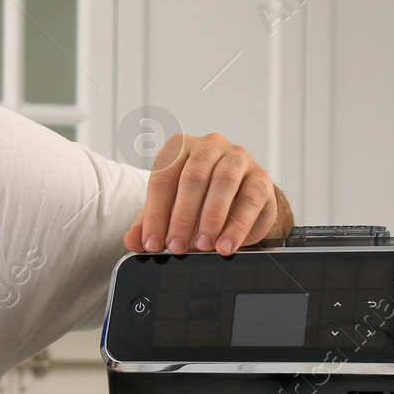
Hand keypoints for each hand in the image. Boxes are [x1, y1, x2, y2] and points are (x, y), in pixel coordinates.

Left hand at [123, 132, 280, 255]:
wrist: (240, 201)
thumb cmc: (199, 199)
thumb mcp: (169, 210)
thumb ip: (148, 223)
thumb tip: (132, 240)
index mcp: (179, 148)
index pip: (163, 178)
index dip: (155, 214)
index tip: (152, 243)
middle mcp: (209, 146)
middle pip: (193, 178)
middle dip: (182, 217)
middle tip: (176, 247)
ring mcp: (237, 157)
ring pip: (223, 182)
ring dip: (211, 218)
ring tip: (203, 246)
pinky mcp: (260, 176)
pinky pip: (250, 198)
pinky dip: (237, 226)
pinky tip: (226, 245)